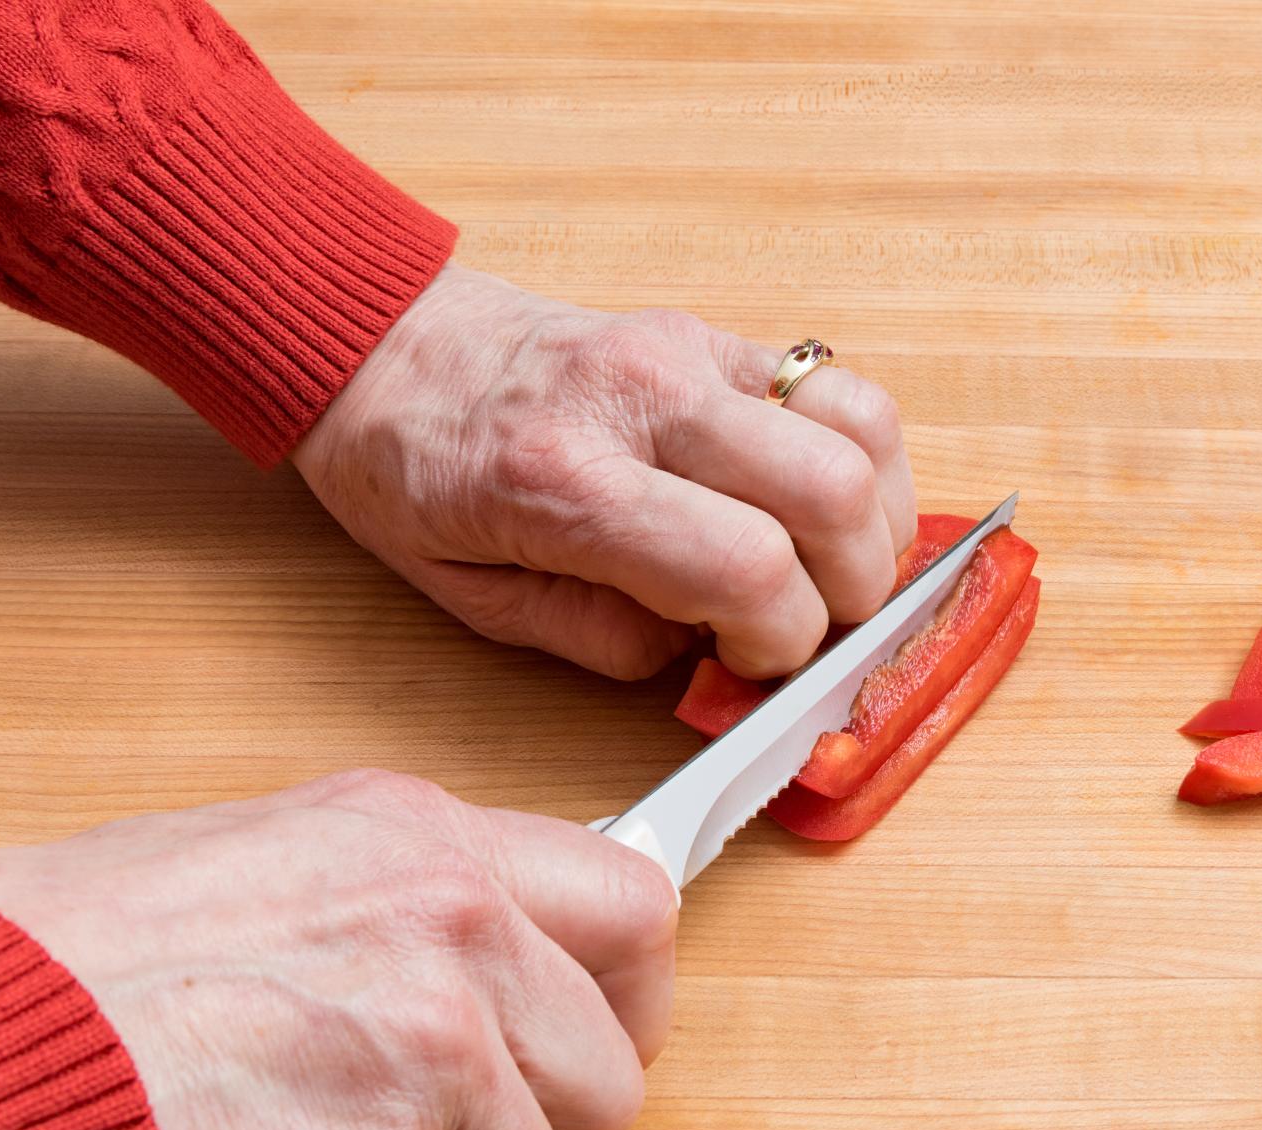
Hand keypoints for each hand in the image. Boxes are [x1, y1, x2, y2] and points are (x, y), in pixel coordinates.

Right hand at [0, 769, 676, 1129]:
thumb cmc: (53, 973)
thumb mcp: (258, 872)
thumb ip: (401, 915)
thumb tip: (504, 965)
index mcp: (420, 843)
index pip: (635, 910)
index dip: (622, 999)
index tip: (594, 1039)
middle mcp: (448, 938)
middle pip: (610, 1085)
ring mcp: (425, 1064)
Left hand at [294, 265, 916, 680]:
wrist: (382, 345)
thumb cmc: (415, 473)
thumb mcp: (476, 599)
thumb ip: (604, 639)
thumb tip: (713, 654)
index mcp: (566, 478)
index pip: (745, 567)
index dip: (781, 642)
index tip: (755, 665)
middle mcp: (642, 399)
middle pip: (831, 493)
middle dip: (851, 589)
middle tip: (811, 627)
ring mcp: (688, 351)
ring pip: (863, 428)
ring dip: (879, 519)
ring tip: (834, 567)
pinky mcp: (714, 333)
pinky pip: (841, 387)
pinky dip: (866, 459)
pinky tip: (829, 507)